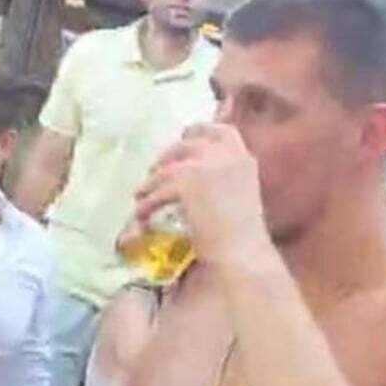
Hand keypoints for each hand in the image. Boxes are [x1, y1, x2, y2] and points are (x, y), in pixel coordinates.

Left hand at [134, 124, 269, 268]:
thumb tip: (192, 171)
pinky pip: (157, 191)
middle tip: (154, 171)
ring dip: (151, 183)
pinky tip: (142, 217)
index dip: (201, 132)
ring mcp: (205, 166)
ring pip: (166, 168)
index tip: (185, 139)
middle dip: (167, 155)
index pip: (222, 130)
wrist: (241, 255)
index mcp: (243, 159)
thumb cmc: (243, 237)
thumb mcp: (239, 196)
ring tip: (141, 196)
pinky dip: (146, 205)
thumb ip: (223, 178)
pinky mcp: (186, 183)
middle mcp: (226, 155)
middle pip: (188, 142)